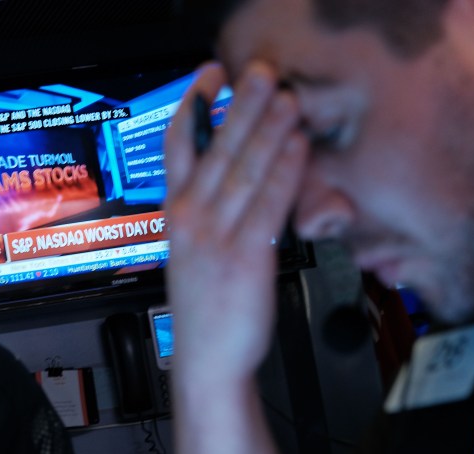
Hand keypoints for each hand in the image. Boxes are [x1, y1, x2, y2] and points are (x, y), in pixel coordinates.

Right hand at [163, 60, 307, 390]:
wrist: (208, 360)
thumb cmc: (205, 311)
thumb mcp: (193, 254)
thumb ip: (208, 214)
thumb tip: (238, 176)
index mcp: (176, 217)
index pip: (177, 149)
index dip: (192, 107)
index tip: (211, 76)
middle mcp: (192, 221)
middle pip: (216, 151)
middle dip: (241, 106)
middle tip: (261, 73)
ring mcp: (217, 237)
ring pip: (244, 171)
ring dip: (268, 130)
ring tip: (287, 99)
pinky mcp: (247, 256)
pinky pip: (269, 204)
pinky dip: (285, 171)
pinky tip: (297, 148)